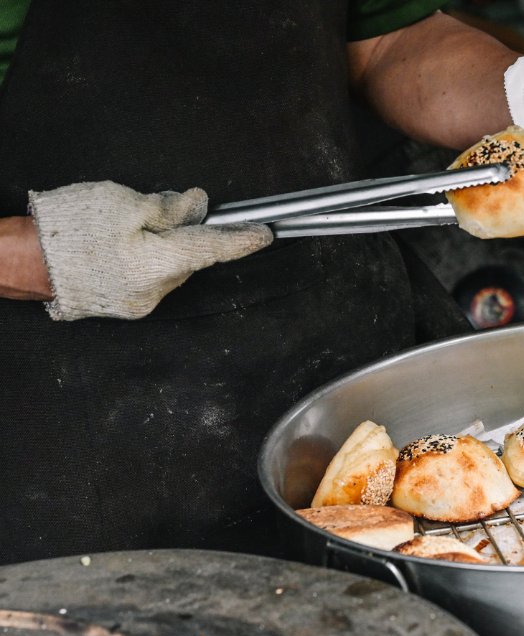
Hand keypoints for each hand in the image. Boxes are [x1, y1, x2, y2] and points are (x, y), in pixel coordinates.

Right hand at [30, 181, 272, 320]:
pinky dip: (146, 261)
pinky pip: (150, 280)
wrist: (24, 262)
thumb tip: (198, 206)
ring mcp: (139, 303)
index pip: (212, 249)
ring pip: (169, 268)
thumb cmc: (69, 229)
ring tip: (127, 228)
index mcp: (159, 264)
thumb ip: (169, 208)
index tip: (263, 234)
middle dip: (184, 233)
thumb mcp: (124, 204)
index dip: (240, 239)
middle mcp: (155, 291)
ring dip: (162, 247)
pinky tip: (120, 247)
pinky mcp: (125, 307)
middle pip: (189, 257)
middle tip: (161, 210)